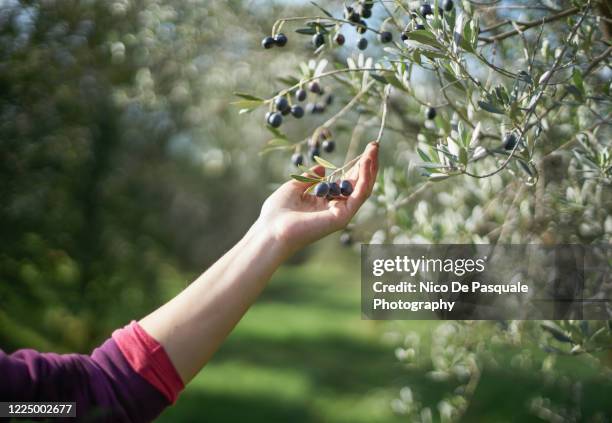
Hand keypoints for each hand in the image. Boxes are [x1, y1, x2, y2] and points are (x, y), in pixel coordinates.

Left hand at [257, 141, 378, 254]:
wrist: (271, 230)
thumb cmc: (277, 212)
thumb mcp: (293, 187)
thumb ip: (309, 178)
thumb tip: (322, 169)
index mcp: (324, 202)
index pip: (346, 182)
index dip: (355, 166)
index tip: (364, 150)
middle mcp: (335, 208)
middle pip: (358, 184)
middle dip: (367, 164)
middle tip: (374, 145)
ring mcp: (341, 213)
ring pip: (362, 189)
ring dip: (370, 168)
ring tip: (374, 149)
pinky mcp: (342, 217)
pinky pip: (359, 195)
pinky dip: (364, 178)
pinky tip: (365, 162)